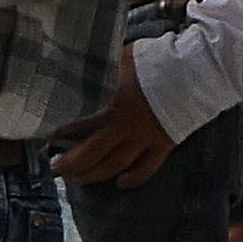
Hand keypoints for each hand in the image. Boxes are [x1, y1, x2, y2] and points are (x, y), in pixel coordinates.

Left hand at [52, 49, 176, 186]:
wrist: (195, 70)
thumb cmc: (155, 60)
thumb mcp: (119, 57)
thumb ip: (100, 67)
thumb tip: (77, 64)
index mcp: (112, 105)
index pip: (79, 125)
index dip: (61, 134)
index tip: (47, 139)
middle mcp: (126, 127)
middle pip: (92, 154)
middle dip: (71, 164)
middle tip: (57, 167)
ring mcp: (146, 139)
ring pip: (114, 166)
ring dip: (94, 175)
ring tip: (78, 178)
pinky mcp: (164, 145)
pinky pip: (146, 169)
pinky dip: (132, 179)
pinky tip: (120, 183)